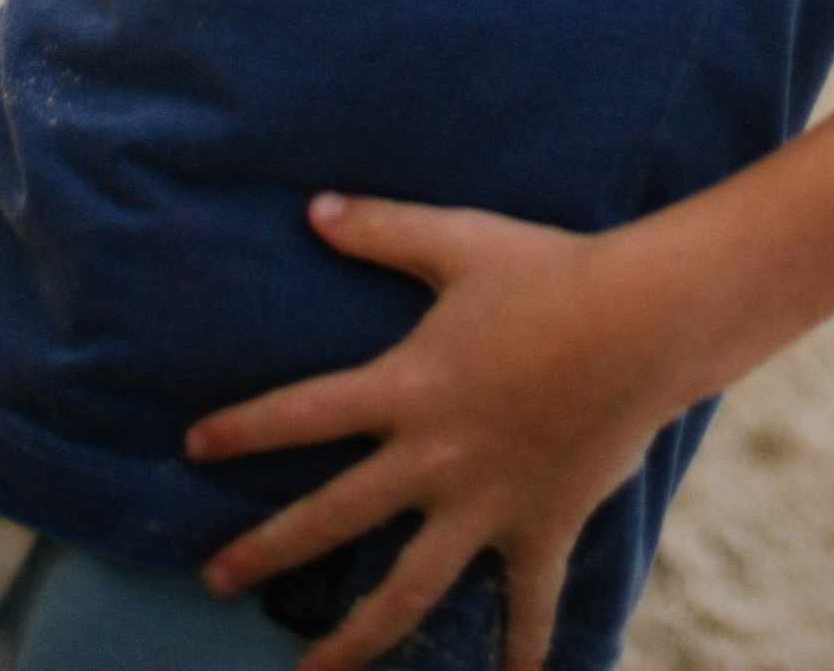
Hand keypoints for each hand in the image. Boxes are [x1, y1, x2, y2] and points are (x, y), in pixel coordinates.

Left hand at [187, 196, 670, 670]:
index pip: (302, 413)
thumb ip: (382, 229)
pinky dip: (521, 654)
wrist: (641, 320)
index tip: (193, 448)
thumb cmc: (549, 272)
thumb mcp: (458, 242)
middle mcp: (433, 459)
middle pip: (331, 517)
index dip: (242, 429)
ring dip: (355, 641)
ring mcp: (485, 504)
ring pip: (406, 590)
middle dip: (265, 552)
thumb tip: (312, 207)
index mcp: (406, 389)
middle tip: (212, 581)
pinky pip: (527, 606)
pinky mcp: (541, 527)